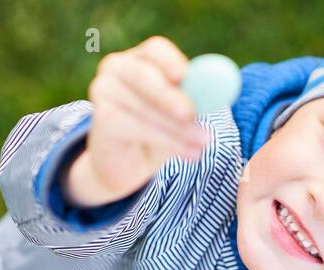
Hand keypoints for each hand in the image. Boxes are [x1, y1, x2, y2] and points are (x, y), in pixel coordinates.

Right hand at [73, 36, 210, 203]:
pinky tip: (188, 155)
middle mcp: (116, 68)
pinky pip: (137, 129)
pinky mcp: (101, 119)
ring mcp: (104, 91)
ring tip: (202, 146)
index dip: (172, 61)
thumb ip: (196, 98)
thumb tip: (222, 86)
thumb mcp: (181, 115)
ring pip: (145, 109)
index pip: (155, 50)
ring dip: (177, 130)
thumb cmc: (158, 133)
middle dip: (170, 96)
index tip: (186, 77)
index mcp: (139, 59)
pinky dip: (166, 143)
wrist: (124, 165)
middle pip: (143, 75)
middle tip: (193, 114)